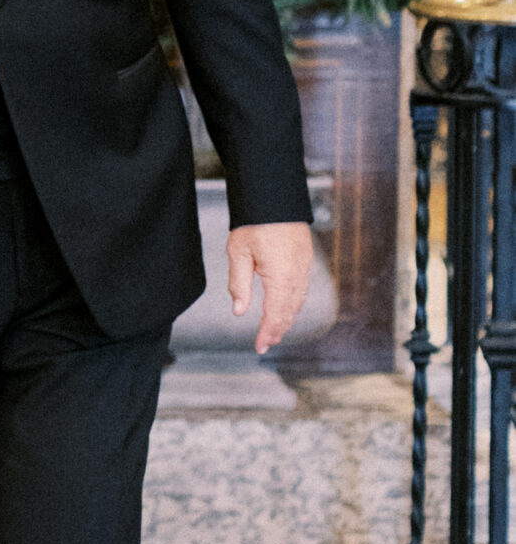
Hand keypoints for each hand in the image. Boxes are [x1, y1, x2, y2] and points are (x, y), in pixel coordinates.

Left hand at [227, 221, 314, 353]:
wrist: (274, 196)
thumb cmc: (254, 221)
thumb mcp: (238, 252)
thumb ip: (240, 284)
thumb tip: (239, 311)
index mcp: (281, 276)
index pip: (275, 314)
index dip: (267, 333)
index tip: (260, 347)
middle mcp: (297, 275)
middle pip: (289, 312)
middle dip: (277, 330)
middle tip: (266, 344)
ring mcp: (304, 266)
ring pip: (298, 301)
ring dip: (286, 319)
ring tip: (274, 332)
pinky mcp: (305, 258)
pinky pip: (302, 288)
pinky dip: (293, 303)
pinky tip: (286, 308)